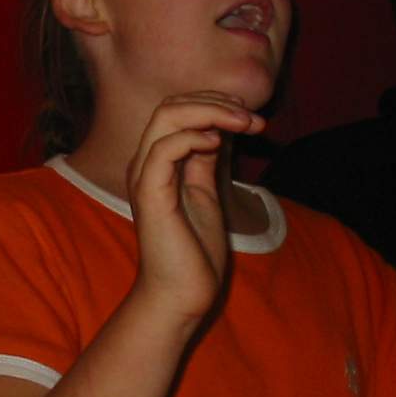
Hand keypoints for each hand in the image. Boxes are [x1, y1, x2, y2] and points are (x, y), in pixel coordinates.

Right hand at [126, 92, 264, 324]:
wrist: (182, 294)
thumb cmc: (193, 252)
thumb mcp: (205, 193)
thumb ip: (205, 161)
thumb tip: (219, 129)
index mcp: (156, 163)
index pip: (177, 111)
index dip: (214, 105)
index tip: (251, 119)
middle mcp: (145, 163)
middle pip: (171, 105)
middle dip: (216, 102)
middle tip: (251, 119)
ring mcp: (144, 176)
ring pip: (166, 116)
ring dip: (211, 113)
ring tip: (243, 124)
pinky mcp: (150, 193)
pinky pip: (164, 147)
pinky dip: (194, 136)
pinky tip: (218, 143)